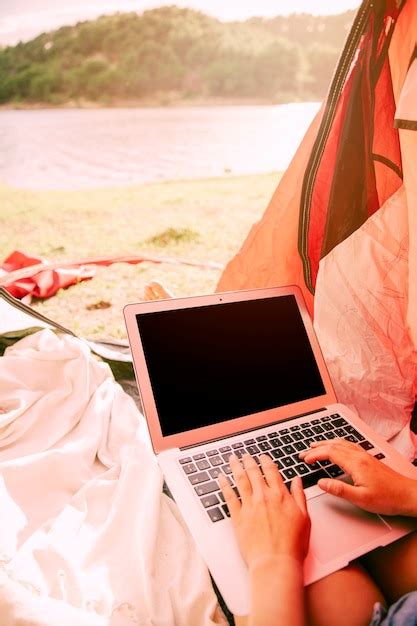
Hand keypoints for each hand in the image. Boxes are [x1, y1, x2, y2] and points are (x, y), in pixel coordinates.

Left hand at [219, 454, 310, 568]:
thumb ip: (299, 496)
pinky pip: (229, 496)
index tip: (262, 457)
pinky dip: (224, 485)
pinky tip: (221, 478)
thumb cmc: (292, 545)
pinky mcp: (237, 517)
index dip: (266, 462)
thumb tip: (297, 480)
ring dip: (235, 467)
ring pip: (240, 480)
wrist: (275, 562)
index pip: (271, 471)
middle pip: (254, 472)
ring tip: (232, 459)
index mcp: (280, 495)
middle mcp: (263, 497)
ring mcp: (249, 506)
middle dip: (249, 461)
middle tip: (245, 455)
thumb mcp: (304, 518)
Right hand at [300, 439, 416, 515]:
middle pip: (334, 445)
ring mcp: (365, 456)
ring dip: (327, 443)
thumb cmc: (388, 498)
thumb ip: (339, 490)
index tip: (305, 459)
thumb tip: (322, 483)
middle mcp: (360, 456)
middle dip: (317, 448)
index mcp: (355, 464)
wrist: (408, 495)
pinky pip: (350, 445)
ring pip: (342, 443)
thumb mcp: (360, 499)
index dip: (315, 454)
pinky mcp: (370, 459)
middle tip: (304, 452)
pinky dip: (338, 444)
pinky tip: (338, 447)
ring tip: (316, 445)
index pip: (330, 453)